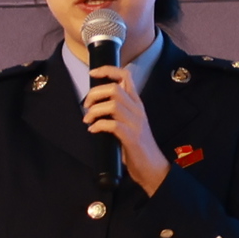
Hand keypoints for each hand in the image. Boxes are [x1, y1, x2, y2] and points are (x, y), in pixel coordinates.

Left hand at [84, 62, 170, 194]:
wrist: (152, 167)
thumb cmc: (137, 145)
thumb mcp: (129, 122)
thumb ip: (117, 111)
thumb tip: (95, 103)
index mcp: (137, 103)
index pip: (126, 76)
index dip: (108, 70)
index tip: (93, 73)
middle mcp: (137, 109)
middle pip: (114, 88)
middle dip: (94, 94)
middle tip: (86, 106)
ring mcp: (136, 123)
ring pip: (113, 104)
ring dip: (94, 110)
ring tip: (88, 119)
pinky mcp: (132, 137)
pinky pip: (112, 125)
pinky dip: (98, 125)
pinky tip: (93, 130)